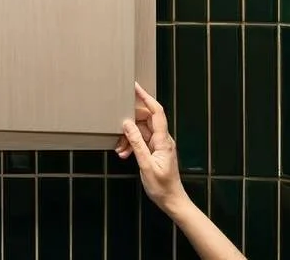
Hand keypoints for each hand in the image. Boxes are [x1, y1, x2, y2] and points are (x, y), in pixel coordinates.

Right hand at [114, 82, 187, 214]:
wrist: (171, 200)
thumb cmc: (162, 186)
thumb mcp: (146, 165)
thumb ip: (136, 143)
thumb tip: (127, 124)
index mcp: (164, 140)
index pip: (156, 112)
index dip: (146, 97)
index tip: (135, 87)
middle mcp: (163, 139)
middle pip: (146, 120)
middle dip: (130, 123)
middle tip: (117, 128)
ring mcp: (159, 145)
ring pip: (141, 131)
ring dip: (129, 137)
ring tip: (119, 149)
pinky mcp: (155, 151)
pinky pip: (141, 141)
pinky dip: (131, 145)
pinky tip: (124, 153)